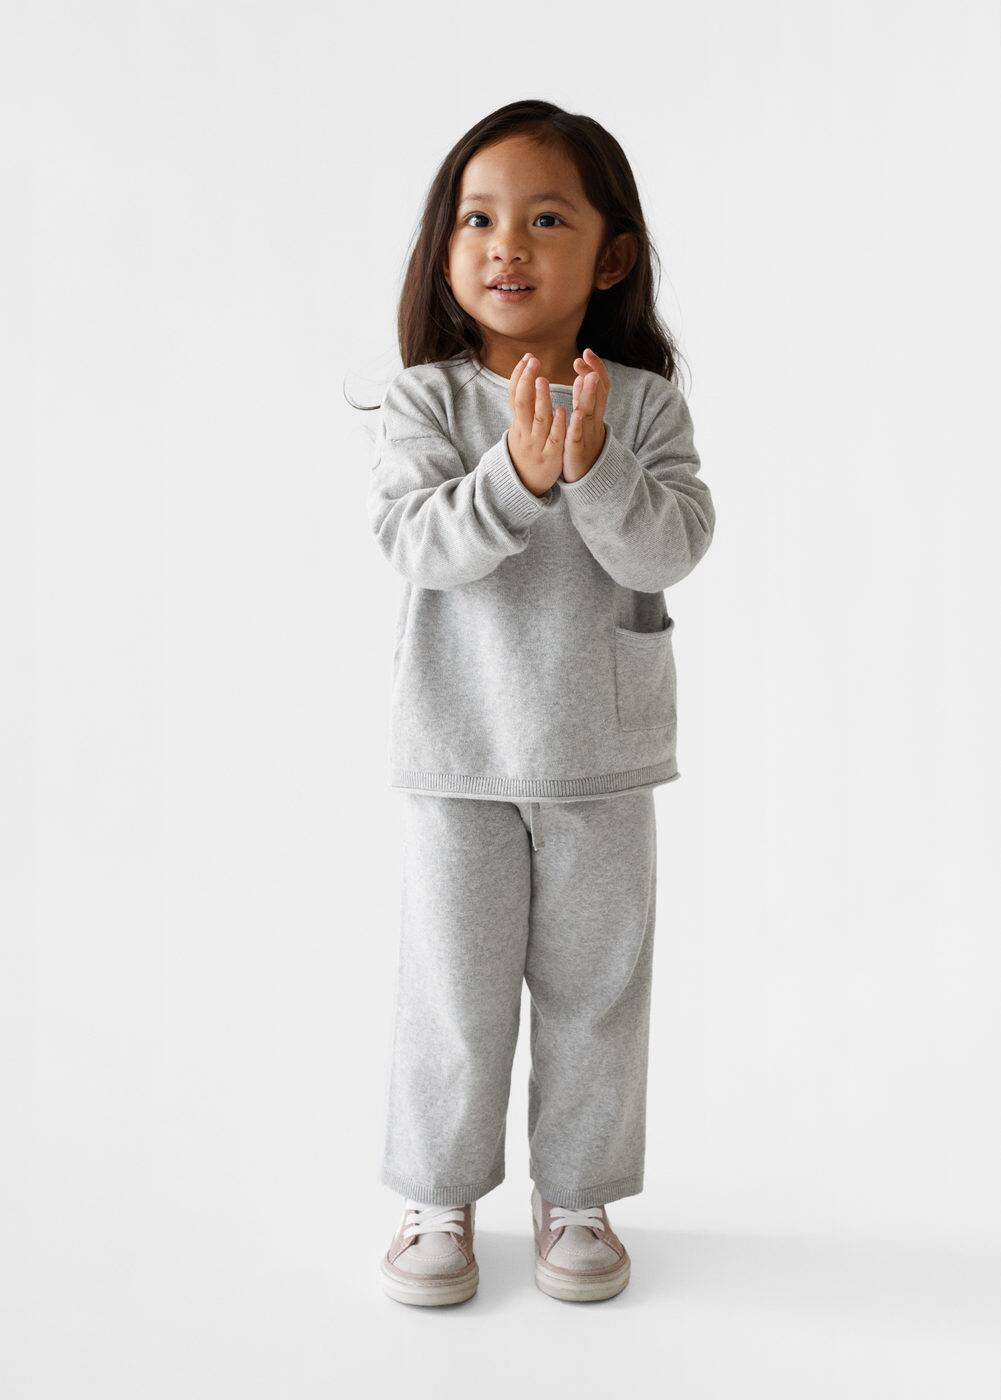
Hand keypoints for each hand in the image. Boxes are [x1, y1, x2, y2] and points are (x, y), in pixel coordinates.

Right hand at [505, 354, 566, 496]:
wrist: (524, 484)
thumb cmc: (526, 449)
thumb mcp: (519, 427)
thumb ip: (523, 405)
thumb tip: (523, 377)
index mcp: (518, 422)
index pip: (515, 395)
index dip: (519, 376)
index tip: (527, 357)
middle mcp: (524, 430)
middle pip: (522, 403)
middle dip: (526, 381)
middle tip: (533, 361)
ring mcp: (537, 443)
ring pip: (538, 419)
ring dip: (541, 399)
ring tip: (542, 380)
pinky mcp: (550, 456)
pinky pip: (553, 438)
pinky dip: (556, 424)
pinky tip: (561, 410)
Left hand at [561, 347, 608, 482]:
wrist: (587, 477)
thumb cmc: (583, 444)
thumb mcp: (584, 419)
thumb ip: (584, 398)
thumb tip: (585, 376)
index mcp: (594, 412)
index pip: (599, 385)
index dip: (595, 368)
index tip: (586, 351)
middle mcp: (594, 421)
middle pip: (598, 395)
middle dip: (593, 375)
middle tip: (584, 357)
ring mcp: (587, 435)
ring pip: (590, 412)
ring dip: (589, 394)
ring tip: (588, 377)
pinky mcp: (578, 450)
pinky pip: (579, 436)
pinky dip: (578, 424)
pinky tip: (576, 413)